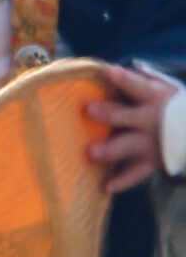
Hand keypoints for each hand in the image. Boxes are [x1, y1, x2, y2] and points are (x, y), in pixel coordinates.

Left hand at [87, 64, 178, 195]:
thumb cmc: (168, 104)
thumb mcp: (162, 88)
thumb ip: (138, 81)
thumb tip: (107, 70)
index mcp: (154, 97)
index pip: (138, 87)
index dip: (125, 80)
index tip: (110, 72)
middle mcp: (151, 120)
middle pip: (127, 116)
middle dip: (109, 113)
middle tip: (88, 110)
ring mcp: (151, 143)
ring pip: (128, 146)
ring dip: (110, 149)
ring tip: (91, 152)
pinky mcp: (151, 162)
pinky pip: (136, 173)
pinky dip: (122, 181)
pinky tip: (106, 186)